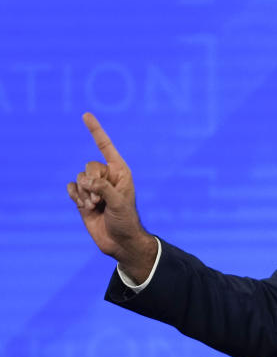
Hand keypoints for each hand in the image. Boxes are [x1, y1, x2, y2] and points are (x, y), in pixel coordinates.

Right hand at [66, 113, 156, 282]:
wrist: (119, 241)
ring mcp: (94, 187)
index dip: (95, 131)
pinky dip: (75, 197)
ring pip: (78, 178)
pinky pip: (70, 187)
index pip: (105, 147)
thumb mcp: (119, 203)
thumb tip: (86, 180)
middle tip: (101, 200)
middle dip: (92, 184)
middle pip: (88, 166)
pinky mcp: (82, 197)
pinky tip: (85, 207)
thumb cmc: (126, 220)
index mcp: (120, 171)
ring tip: (96, 207)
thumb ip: (104, 187)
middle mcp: (106, 176)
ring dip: (84, 194)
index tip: (85, 115)